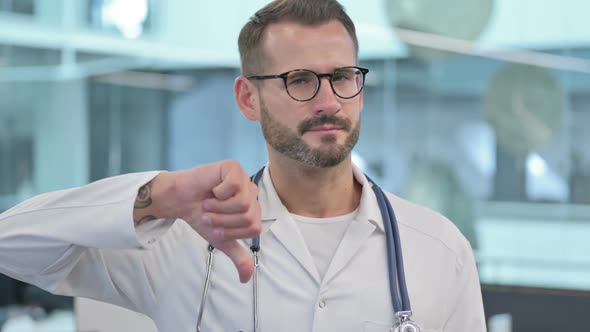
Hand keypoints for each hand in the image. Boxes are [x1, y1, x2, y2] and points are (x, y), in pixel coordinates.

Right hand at [143, 160, 261, 282]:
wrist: (179, 202)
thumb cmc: (201, 216)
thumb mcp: (222, 240)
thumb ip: (238, 257)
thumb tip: (246, 279)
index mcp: (253, 208)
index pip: (254, 228)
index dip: (232, 231)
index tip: (217, 225)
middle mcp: (251, 193)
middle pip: (248, 216)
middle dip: (223, 221)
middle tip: (210, 214)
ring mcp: (243, 179)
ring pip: (242, 203)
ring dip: (218, 208)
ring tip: (208, 203)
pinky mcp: (233, 167)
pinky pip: (233, 186)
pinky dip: (218, 193)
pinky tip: (211, 189)